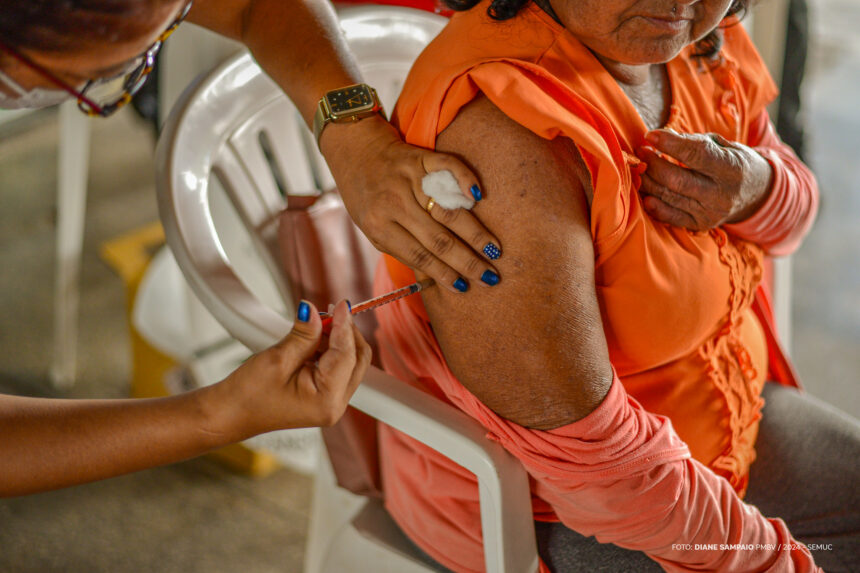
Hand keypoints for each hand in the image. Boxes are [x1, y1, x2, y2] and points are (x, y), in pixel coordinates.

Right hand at [206, 300, 370, 440]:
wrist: (229, 414)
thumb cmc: (247, 396)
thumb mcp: (278, 358)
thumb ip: (304, 334)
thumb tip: (316, 311)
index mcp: (327, 400)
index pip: (347, 354)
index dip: (344, 325)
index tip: (340, 305)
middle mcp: (334, 405)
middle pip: (357, 359)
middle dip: (345, 333)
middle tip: (328, 313)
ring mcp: (331, 403)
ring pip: (349, 362)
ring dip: (336, 340)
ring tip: (314, 325)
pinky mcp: (324, 398)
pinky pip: (336, 369)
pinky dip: (328, 351)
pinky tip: (311, 339)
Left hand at [320, 115, 501, 292]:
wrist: (356, 152)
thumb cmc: (367, 197)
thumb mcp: (373, 229)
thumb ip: (400, 249)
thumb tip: (436, 276)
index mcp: (379, 225)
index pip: (419, 255)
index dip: (444, 273)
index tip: (464, 287)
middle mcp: (395, 202)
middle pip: (438, 238)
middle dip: (467, 261)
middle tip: (490, 276)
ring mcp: (409, 179)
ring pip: (448, 210)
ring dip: (475, 233)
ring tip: (495, 251)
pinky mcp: (420, 158)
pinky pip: (448, 167)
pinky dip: (465, 178)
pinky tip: (479, 196)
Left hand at [637, 129, 773, 230]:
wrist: (755, 193)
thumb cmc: (733, 161)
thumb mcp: (723, 145)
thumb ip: (694, 141)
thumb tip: (661, 137)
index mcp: (732, 168)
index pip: (697, 155)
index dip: (670, 144)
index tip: (650, 135)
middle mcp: (722, 194)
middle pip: (677, 180)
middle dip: (653, 164)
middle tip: (641, 151)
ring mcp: (711, 212)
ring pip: (669, 197)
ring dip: (648, 182)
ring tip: (639, 168)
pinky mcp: (701, 225)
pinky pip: (670, 217)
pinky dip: (653, 205)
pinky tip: (645, 193)